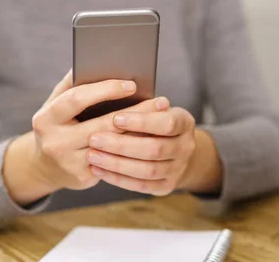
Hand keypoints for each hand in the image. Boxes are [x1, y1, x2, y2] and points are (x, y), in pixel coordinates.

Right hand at [3, 71, 167, 204]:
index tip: (131, 85)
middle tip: (159, 102)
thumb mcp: (55, 104)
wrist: (44, 167)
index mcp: (46, 118)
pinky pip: (114, 160)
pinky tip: (150, 137)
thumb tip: (93, 60)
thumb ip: (71, 84)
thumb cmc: (56, 125)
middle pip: (102, 124)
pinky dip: (133, 148)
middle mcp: (55, 141)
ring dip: (139, 131)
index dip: (105, 90)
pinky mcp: (82, 177)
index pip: (77, 99)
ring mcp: (69, 161)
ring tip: (161, 118)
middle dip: (134, 112)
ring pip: (112, 144)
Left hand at [87, 106, 221, 195]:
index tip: (115, 118)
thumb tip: (112, 91)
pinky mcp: (166, 186)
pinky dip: (117, 178)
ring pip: (147, 170)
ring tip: (92, 155)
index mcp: (184, 122)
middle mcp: (186, 147)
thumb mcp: (155, 108)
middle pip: (154, 149)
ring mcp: (178, 169)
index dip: (142, 122)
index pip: (167, 123)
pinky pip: (141, 186)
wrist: (175, 148)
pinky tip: (97, 169)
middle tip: (93, 138)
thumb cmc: (155, 120)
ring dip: (116, 163)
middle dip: (121, 145)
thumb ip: (141, 104)